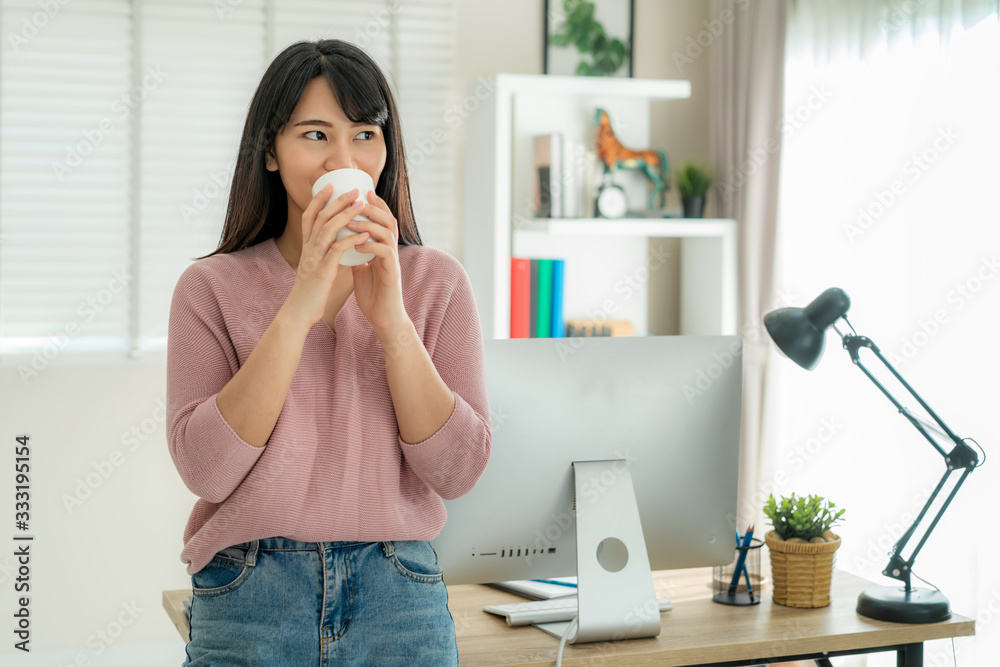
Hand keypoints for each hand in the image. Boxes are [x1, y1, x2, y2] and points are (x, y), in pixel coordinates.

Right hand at [283, 185, 369, 327]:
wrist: (300, 313)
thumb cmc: (310, 293)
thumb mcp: (316, 269)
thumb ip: (324, 256)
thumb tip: (339, 246)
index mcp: (306, 247)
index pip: (309, 217)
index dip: (319, 200)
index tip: (330, 185)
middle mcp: (308, 249)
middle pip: (320, 217)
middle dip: (336, 201)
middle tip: (353, 190)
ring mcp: (314, 259)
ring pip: (328, 229)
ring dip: (345, 215)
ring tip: (361, 205)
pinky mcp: (323, 272)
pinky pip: (336, 250)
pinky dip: (350, 239)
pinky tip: (363, 232)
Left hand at [348, 190, 409, 337]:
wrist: (383, 318)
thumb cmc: (374, 295)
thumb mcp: (361, 269)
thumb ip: (356, 253)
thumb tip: (344, 240)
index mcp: (383, 248)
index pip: (382, 220)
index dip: (375, 205)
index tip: (362, 192)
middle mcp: (391, 251)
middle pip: (388, 220)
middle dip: (374, 207)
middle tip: (359, 198)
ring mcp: (393, 261)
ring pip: (387, 233)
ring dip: (369, 224)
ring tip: (352, 220)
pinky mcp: (392, 273)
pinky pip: (385, 253)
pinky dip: (371, 245)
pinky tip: (358, 244)